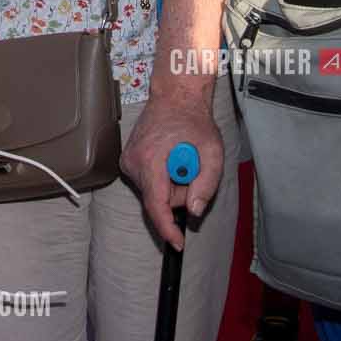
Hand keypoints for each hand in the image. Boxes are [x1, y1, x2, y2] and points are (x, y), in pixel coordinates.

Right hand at [121, 90, 223, 249]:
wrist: (174, 97)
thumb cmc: (193, 120)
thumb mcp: (213, 151)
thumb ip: (206, 184)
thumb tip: (194, 211)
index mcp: (151, 160)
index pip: (156, 205)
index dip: (167, 228)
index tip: (177, 243)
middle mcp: (133, 163)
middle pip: (159, 200)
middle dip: (180, 192)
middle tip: (193, 167)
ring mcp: (127, 162)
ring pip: (155, 193)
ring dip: (173, 184)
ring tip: (181, 157)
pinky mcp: (128, 162)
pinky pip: (150, 183)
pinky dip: (164, 177)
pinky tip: (170, 158)